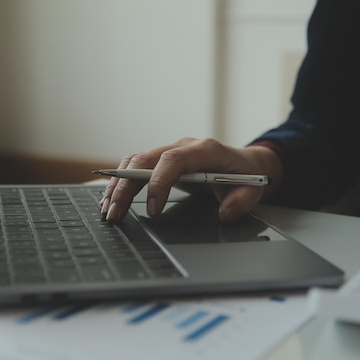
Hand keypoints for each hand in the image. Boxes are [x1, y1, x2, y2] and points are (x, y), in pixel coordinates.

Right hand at [99, 137, 282, 222]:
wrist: (246, 164)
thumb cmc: (247, 176)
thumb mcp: (253, 190)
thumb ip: (242, 201)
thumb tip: (224, 213)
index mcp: (205, 149)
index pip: (173, 160)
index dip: (159, 183)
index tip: (153, 209)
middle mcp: (183, 146)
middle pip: (145, 159)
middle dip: (126, 187)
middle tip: (114, 214)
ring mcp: (171, 151)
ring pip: (135, 161)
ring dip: (118, 184)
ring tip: (107, 209)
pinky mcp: (163, 160)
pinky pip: (136, 166)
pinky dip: (121, 182)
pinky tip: (112, 199)